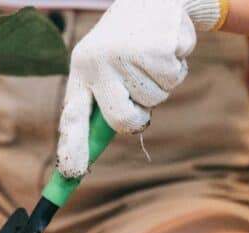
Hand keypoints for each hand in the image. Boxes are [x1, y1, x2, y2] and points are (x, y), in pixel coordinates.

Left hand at [57, 0, 225, 177]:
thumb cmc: (126, 43)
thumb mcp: (105, 68)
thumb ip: (102, 104)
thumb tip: (87, 155)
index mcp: (82, 69)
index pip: (73, 115)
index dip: (72, 146)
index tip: (71, 173)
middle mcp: (98, 61)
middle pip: (124, 120)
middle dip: (139, 117)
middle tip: (141, 97)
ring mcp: (127, 53)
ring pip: (156, 98)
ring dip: (161, 83)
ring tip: (150, 56)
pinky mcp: (157, 44)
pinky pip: (174, 77)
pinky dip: (177, 65)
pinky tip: (165, 44)